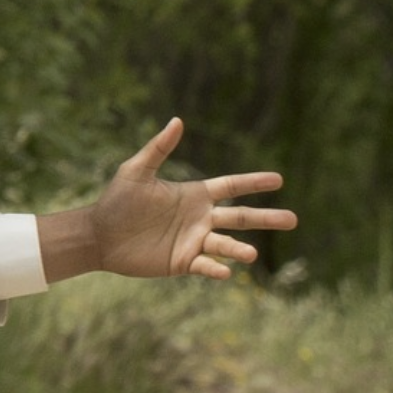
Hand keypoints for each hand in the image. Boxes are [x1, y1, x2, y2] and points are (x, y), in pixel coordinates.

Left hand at [38, 118, 297, 282]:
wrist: (99, 236)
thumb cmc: (116, 201)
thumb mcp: (136, 171)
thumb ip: (159, 149)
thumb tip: (177, 120)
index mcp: (195, 195)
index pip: (232, 187)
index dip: (254, 183)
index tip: (279, 180)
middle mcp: (200, 219)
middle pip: (241, 217)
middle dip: (267, 218)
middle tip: (294, 219)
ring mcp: (194, 242)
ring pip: (226, 245)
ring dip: (240, 249)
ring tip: (253, 255)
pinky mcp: (183, 263)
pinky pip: (206, 265)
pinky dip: (216, 269)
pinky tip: (227, 272)